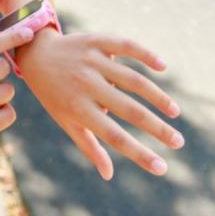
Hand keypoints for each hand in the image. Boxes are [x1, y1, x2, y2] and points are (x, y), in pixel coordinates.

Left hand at [18, 30, 183, 179]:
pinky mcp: (96, 41)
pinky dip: (146, 55)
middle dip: (158, 129)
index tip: (163, 168)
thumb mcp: (66, 121)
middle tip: (178, 142)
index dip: (139, 154)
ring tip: (174, 112)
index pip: (115, 137)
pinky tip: (163, 67)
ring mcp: (92, 61)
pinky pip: (126, 46)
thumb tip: (108, 175)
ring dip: (158, 97)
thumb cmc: (54, 95)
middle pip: (130, 110)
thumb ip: (88, 146)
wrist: (36, 54)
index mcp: (78, 109)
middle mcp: (86, 85)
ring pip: (134, 80)